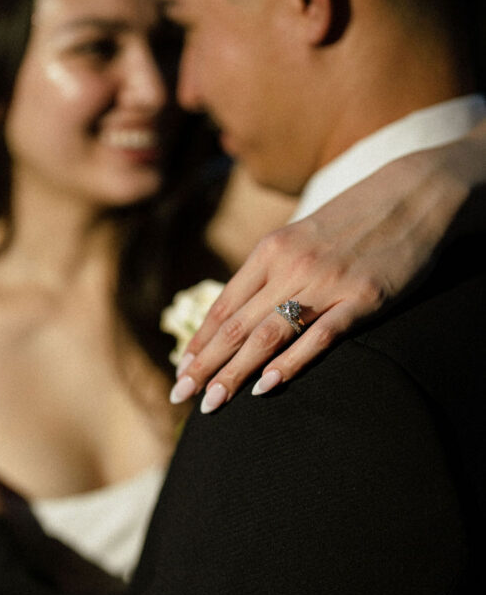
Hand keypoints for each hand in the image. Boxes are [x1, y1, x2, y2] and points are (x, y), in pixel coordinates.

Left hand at [173, 137, 482, 411]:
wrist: (414, 191)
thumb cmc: (354, 217)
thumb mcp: (303, 234)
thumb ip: (273, 268)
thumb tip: (241, 307)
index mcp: (272, 249)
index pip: (225, 305)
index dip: (200, 341)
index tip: (181, 370)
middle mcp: (291, 265)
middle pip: (237, 325)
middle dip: (205, 365)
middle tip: (180, 395)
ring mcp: (326, 282)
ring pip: (268, 335)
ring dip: (235, 372)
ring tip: (212, 402)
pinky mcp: (363, 297)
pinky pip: (319, 336)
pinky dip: (290, 363)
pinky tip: (267, 386)